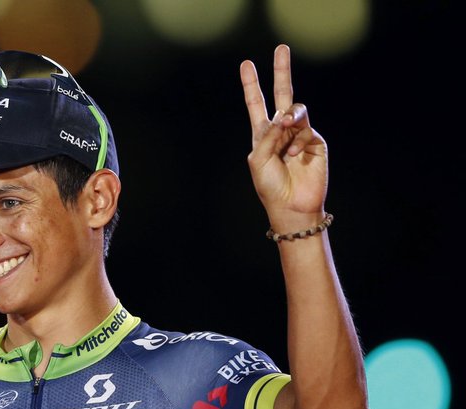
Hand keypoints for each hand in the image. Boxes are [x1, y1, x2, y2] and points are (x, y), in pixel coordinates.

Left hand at [240, 43, 327, 227]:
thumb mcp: (258, 160)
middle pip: (283, 95)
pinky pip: (306, 130)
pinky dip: (297, 140)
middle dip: (281, 72)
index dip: (251, 85)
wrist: (291, 206)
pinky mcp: (315, 141)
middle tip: (281, 48)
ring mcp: (299, 134)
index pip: (256, 104)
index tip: (246, 65)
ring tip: (286, 128)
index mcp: (262, 134)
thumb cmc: (269, 186)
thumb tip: (284, 114)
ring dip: (290, 117)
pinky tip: (293, 156)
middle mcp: (281, 131)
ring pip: (297, 111)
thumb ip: (268, 135)